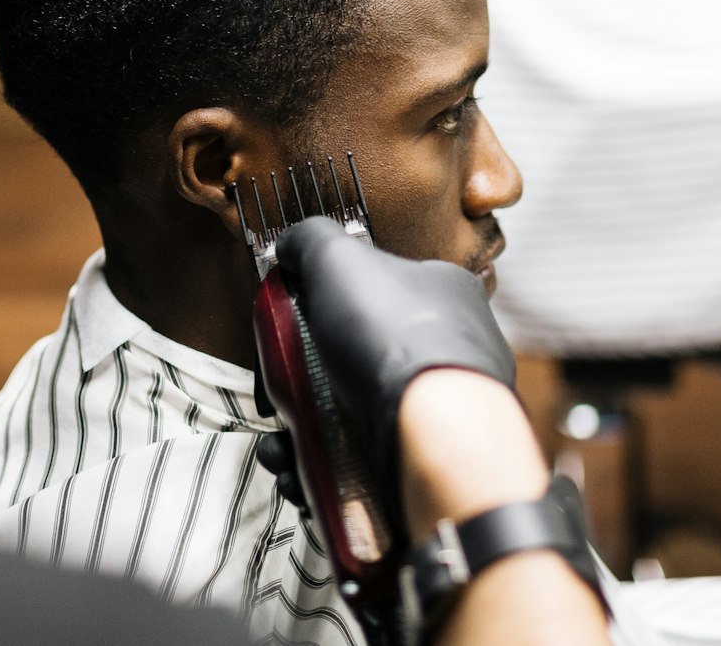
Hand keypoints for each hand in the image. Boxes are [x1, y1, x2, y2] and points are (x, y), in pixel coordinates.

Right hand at [271, 217, 516, 497]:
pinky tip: (301, 479)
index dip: (321, 309)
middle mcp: (444, 353)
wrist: (435, 436)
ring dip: (302, 438)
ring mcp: (435, 414)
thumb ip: (311, 240)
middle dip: (300, 387)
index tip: (286, 330)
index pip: (373, 292)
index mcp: (439, 296)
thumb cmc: (393, 338)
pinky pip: (361, 469)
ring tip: (282, 452)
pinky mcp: (422, 464)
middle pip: (352, 363)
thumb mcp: (339, 258)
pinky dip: (322, 475)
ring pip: (351, 423)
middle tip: (276, 401)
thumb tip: (290, 245)